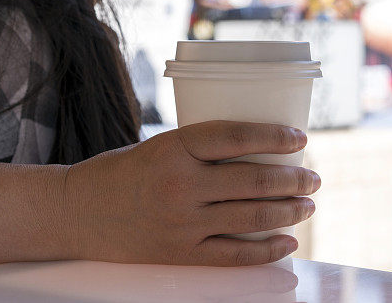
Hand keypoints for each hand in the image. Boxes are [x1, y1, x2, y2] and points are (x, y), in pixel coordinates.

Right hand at [62, 121, 319, 265]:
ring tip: (307, 205)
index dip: (275, 137)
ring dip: (288, 211)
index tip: (301, 139)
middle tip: (313, 177)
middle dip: (293, 180)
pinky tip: (286, 242)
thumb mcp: (161, 146)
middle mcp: (180, 184)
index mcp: (174, 147)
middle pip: (253, 180)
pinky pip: (234, 255)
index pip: (236, 136)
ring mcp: (181, 223)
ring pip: (251, 217)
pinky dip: (266, 249)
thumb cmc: (123, 172)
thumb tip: (260, 153)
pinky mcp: (179, 254)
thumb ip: (203, 150)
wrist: (77, 212)